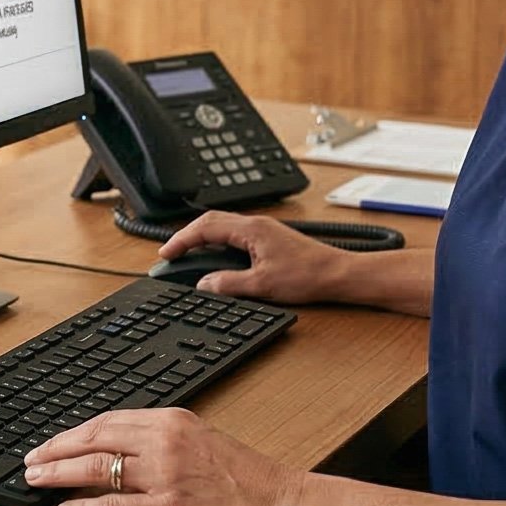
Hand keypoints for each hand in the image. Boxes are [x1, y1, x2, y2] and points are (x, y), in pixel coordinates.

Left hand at [23, 408, 304, 505]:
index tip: (50, 442)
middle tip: (29, 460)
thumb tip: (117, 446)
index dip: (72, 433)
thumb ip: (162, 439)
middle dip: (55, 450)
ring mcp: (166, 476)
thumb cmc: (247, 477)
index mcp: (172, 420)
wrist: (284, 503)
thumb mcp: (202, 440)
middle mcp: (165, 442)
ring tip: (35, 480)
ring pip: (97, 469)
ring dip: (59, 475)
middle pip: (94, 440)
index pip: (107, 421)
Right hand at [160, 211, 350, 303]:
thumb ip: (229, 284)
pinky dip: (218, 241)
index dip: (181, 240)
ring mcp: (264, 230)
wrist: (339, 275)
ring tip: (188, 253)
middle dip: (187, 235)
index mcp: (251, 230)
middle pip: (210, 221)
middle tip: (171, 253)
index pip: (205, 228)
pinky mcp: (270, 239)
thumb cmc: (309, 276)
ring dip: (202, 237)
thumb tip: (204, 285)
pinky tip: (217, 257)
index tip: (166, 253)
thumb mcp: (262, 285)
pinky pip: (235, 233)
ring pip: (223, 225)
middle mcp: (256, 225)